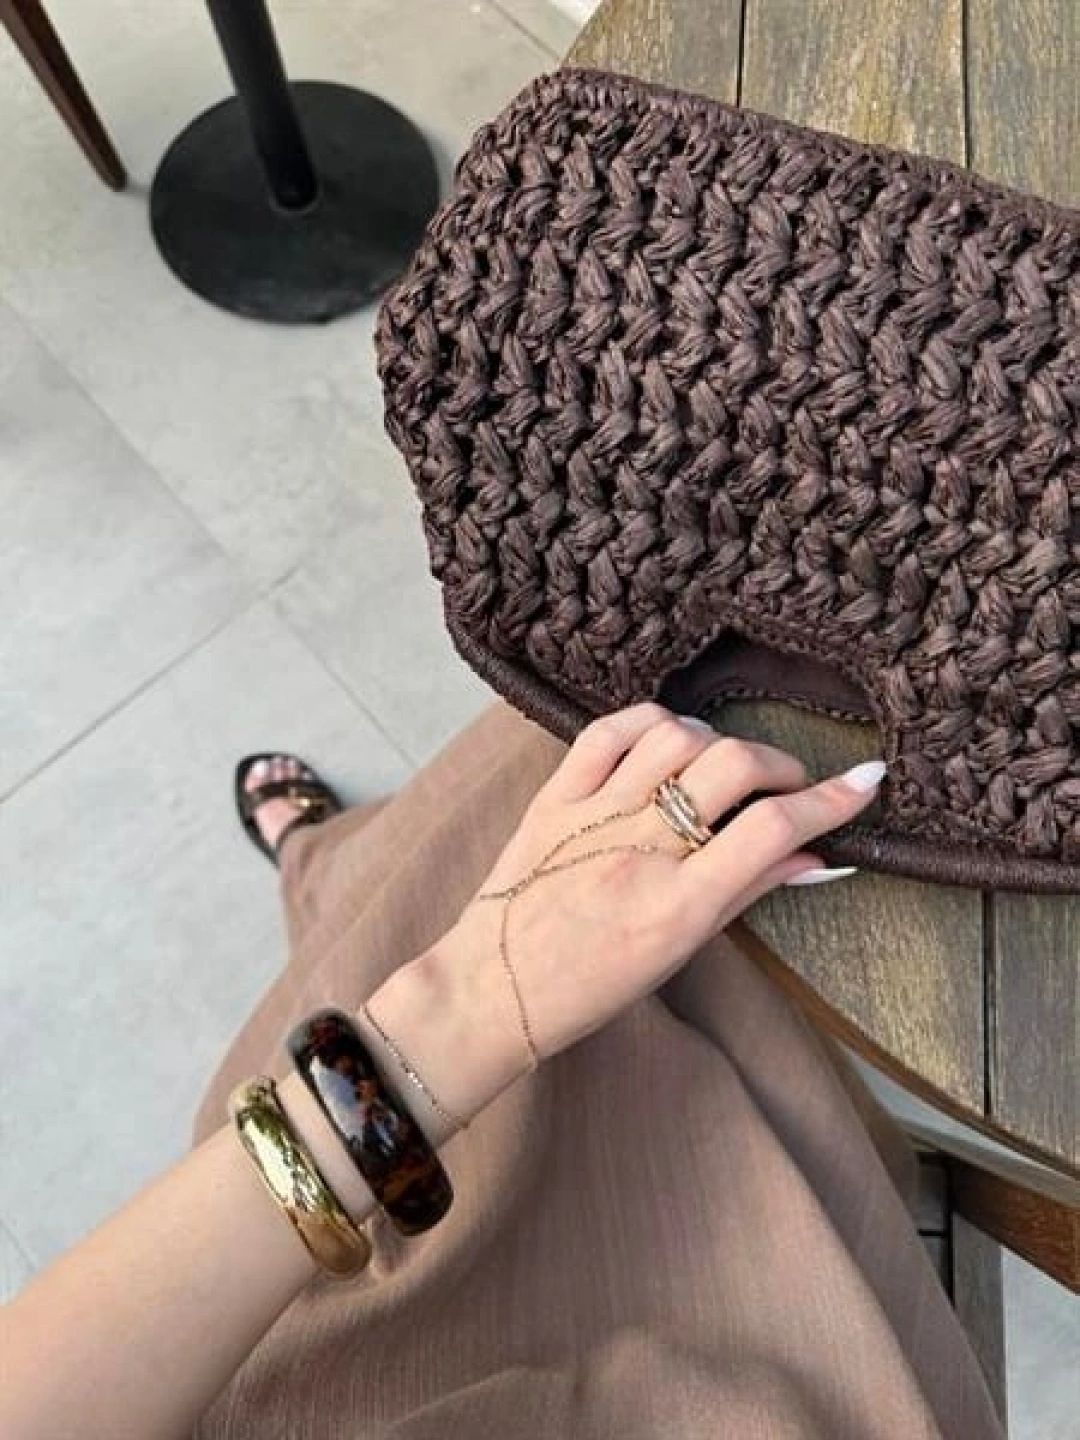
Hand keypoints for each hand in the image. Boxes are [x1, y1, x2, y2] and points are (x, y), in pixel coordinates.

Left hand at [371, 704, 883, 1129]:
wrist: (493, 990)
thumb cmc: (591, 986)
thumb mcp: (681, 950)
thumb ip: (747, 892)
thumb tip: (816, 857)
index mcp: (677, 907)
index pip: (772, 831)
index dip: (830, 800)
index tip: (864, 782)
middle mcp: (638, 852)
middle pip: (731, 767)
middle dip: (779, 764)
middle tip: (786, 784)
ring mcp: (590, 818)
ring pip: (673, 737)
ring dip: (715, 740)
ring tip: (722, 765)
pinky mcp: (552, 798)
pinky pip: (606, 732)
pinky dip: (649, 723)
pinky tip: (667, 741)